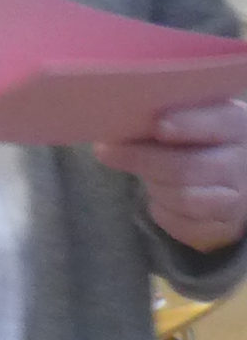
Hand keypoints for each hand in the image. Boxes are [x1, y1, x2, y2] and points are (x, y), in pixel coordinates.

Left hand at [93, 95, 246, 252]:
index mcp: (237, 125)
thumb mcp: (194, 121)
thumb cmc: (199, 142)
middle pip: (189, 165)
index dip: (188, 124)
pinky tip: (156, 197)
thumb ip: (166, 116)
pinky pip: (180, 222)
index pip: (217, 123)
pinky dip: (160, 210)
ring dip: (152, 185)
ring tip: (141, 174)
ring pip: (183, 197)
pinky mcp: (222, 225)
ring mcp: (237, 197)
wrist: (229, 182)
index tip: (158, 126)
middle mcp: (242, 161)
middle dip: (143, 159)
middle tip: (105, 151)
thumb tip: (117, 115)